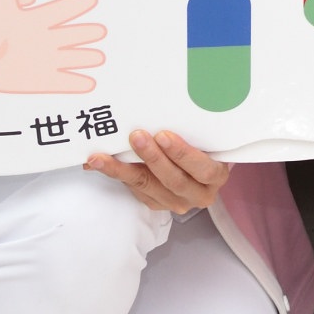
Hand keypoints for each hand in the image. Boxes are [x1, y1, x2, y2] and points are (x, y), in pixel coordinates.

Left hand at [0, 0, 107, 95]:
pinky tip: (90, 84)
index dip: (73, 5)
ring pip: (70, 57)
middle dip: (85, 33)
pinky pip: (61, 82)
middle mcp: (45, 39)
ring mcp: (45, 60)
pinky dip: (75, 83)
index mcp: (36, 20)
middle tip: (101, 30)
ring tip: (99, 57)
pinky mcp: (41, 80)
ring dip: (84, 58)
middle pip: (70, 35)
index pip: (59, 11)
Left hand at [84, 126, 229, 213]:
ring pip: (147, 186)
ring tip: (103, 155)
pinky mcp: (155, 203)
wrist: (198, 166)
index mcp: (215, 176)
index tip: (164, 135)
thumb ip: (194, 129)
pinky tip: (98, 163)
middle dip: (152, 157)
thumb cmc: (203, 146)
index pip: (202, 168)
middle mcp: (197, 194)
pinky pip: (134, 189)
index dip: (183, 154)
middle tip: (136, 136)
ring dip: (123, 169)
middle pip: (173, 180)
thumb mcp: (206, 137)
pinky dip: (115, 174)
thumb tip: (161, 110)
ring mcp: (175, 202)